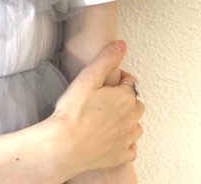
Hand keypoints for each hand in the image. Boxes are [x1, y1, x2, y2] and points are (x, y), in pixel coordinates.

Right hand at [17, 41, 143, 181]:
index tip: (105, 82)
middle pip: (136, 104)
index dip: (118, 80)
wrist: (64, 146)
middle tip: (105, 99)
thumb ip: (106, 59)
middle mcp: (132, 119)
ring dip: (127, 120)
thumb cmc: (73, 112)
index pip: (130, 82)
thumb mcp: (87, 78)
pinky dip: (124, 142)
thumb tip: (122, 45)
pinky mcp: (122, 156)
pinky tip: (110, 137)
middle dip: (125, 100)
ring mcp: (128, 139)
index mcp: (125, 98)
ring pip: (135, 125)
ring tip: (106, 117)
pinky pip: (131, 147)